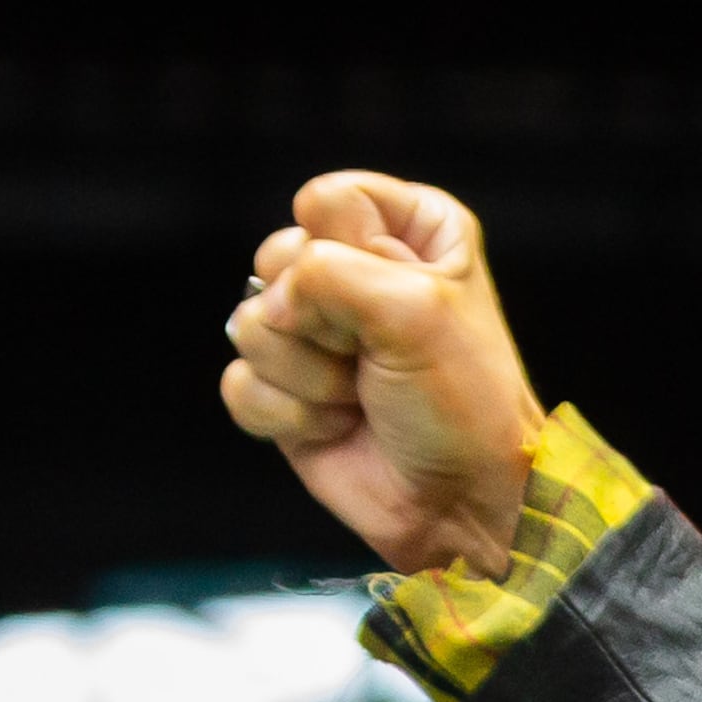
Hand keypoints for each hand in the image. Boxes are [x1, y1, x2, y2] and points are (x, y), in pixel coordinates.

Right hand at [221, 171, 545, 574]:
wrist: (460, 501)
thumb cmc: (461, 403)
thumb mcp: (415, 309)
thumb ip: (329, 272)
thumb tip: (268, 304)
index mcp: (410, 229)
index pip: (326, 200)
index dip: (351, 256)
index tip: (398, 303)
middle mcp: (358, 270)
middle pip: (277, 257)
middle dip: (322, 322)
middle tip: (374, 358)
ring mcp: (315, 330)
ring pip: (250, 323)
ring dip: (311, 376)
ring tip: (362, 397)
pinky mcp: (285, 388)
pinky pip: (240, 382)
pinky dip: (289, 415)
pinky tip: (336, 427)